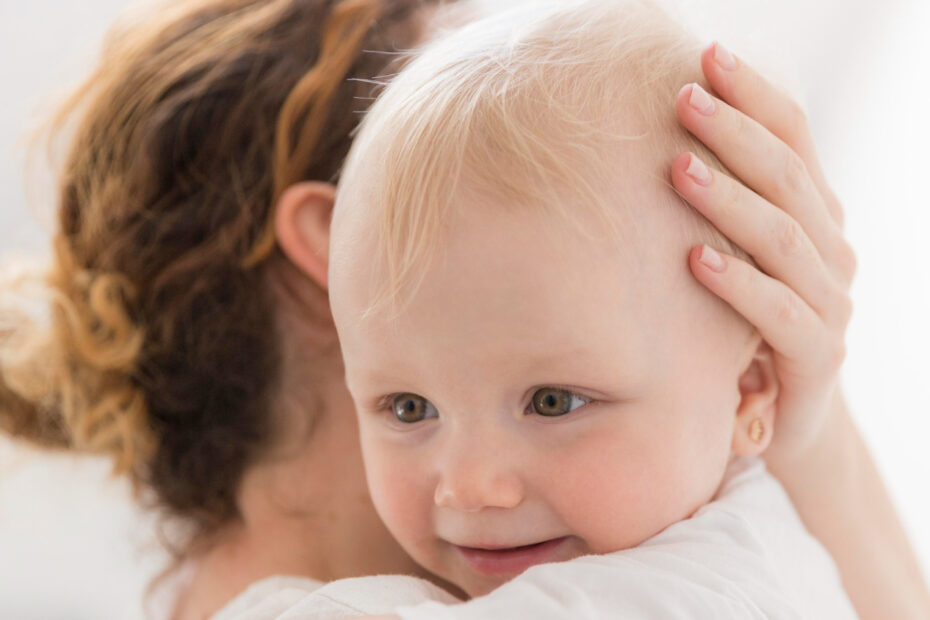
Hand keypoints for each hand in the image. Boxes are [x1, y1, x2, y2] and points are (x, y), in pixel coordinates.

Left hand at [671, 42, 856, 466]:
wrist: (781, 416)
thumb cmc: (741, 324)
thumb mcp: (736, 257)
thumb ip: (720, 206)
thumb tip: (655, 139)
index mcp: (815, 215)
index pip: (796, 139)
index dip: (756, 96)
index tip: (706, 57)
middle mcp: (830, 251)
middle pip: (790, 178)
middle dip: (736, 134)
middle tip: (683, 99)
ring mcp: (830, 305)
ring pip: (785, 240)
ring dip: (731, 200)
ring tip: (678, 168)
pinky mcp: (816, 358)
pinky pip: (779, 314)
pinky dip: (739, 284)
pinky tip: (695, 259)